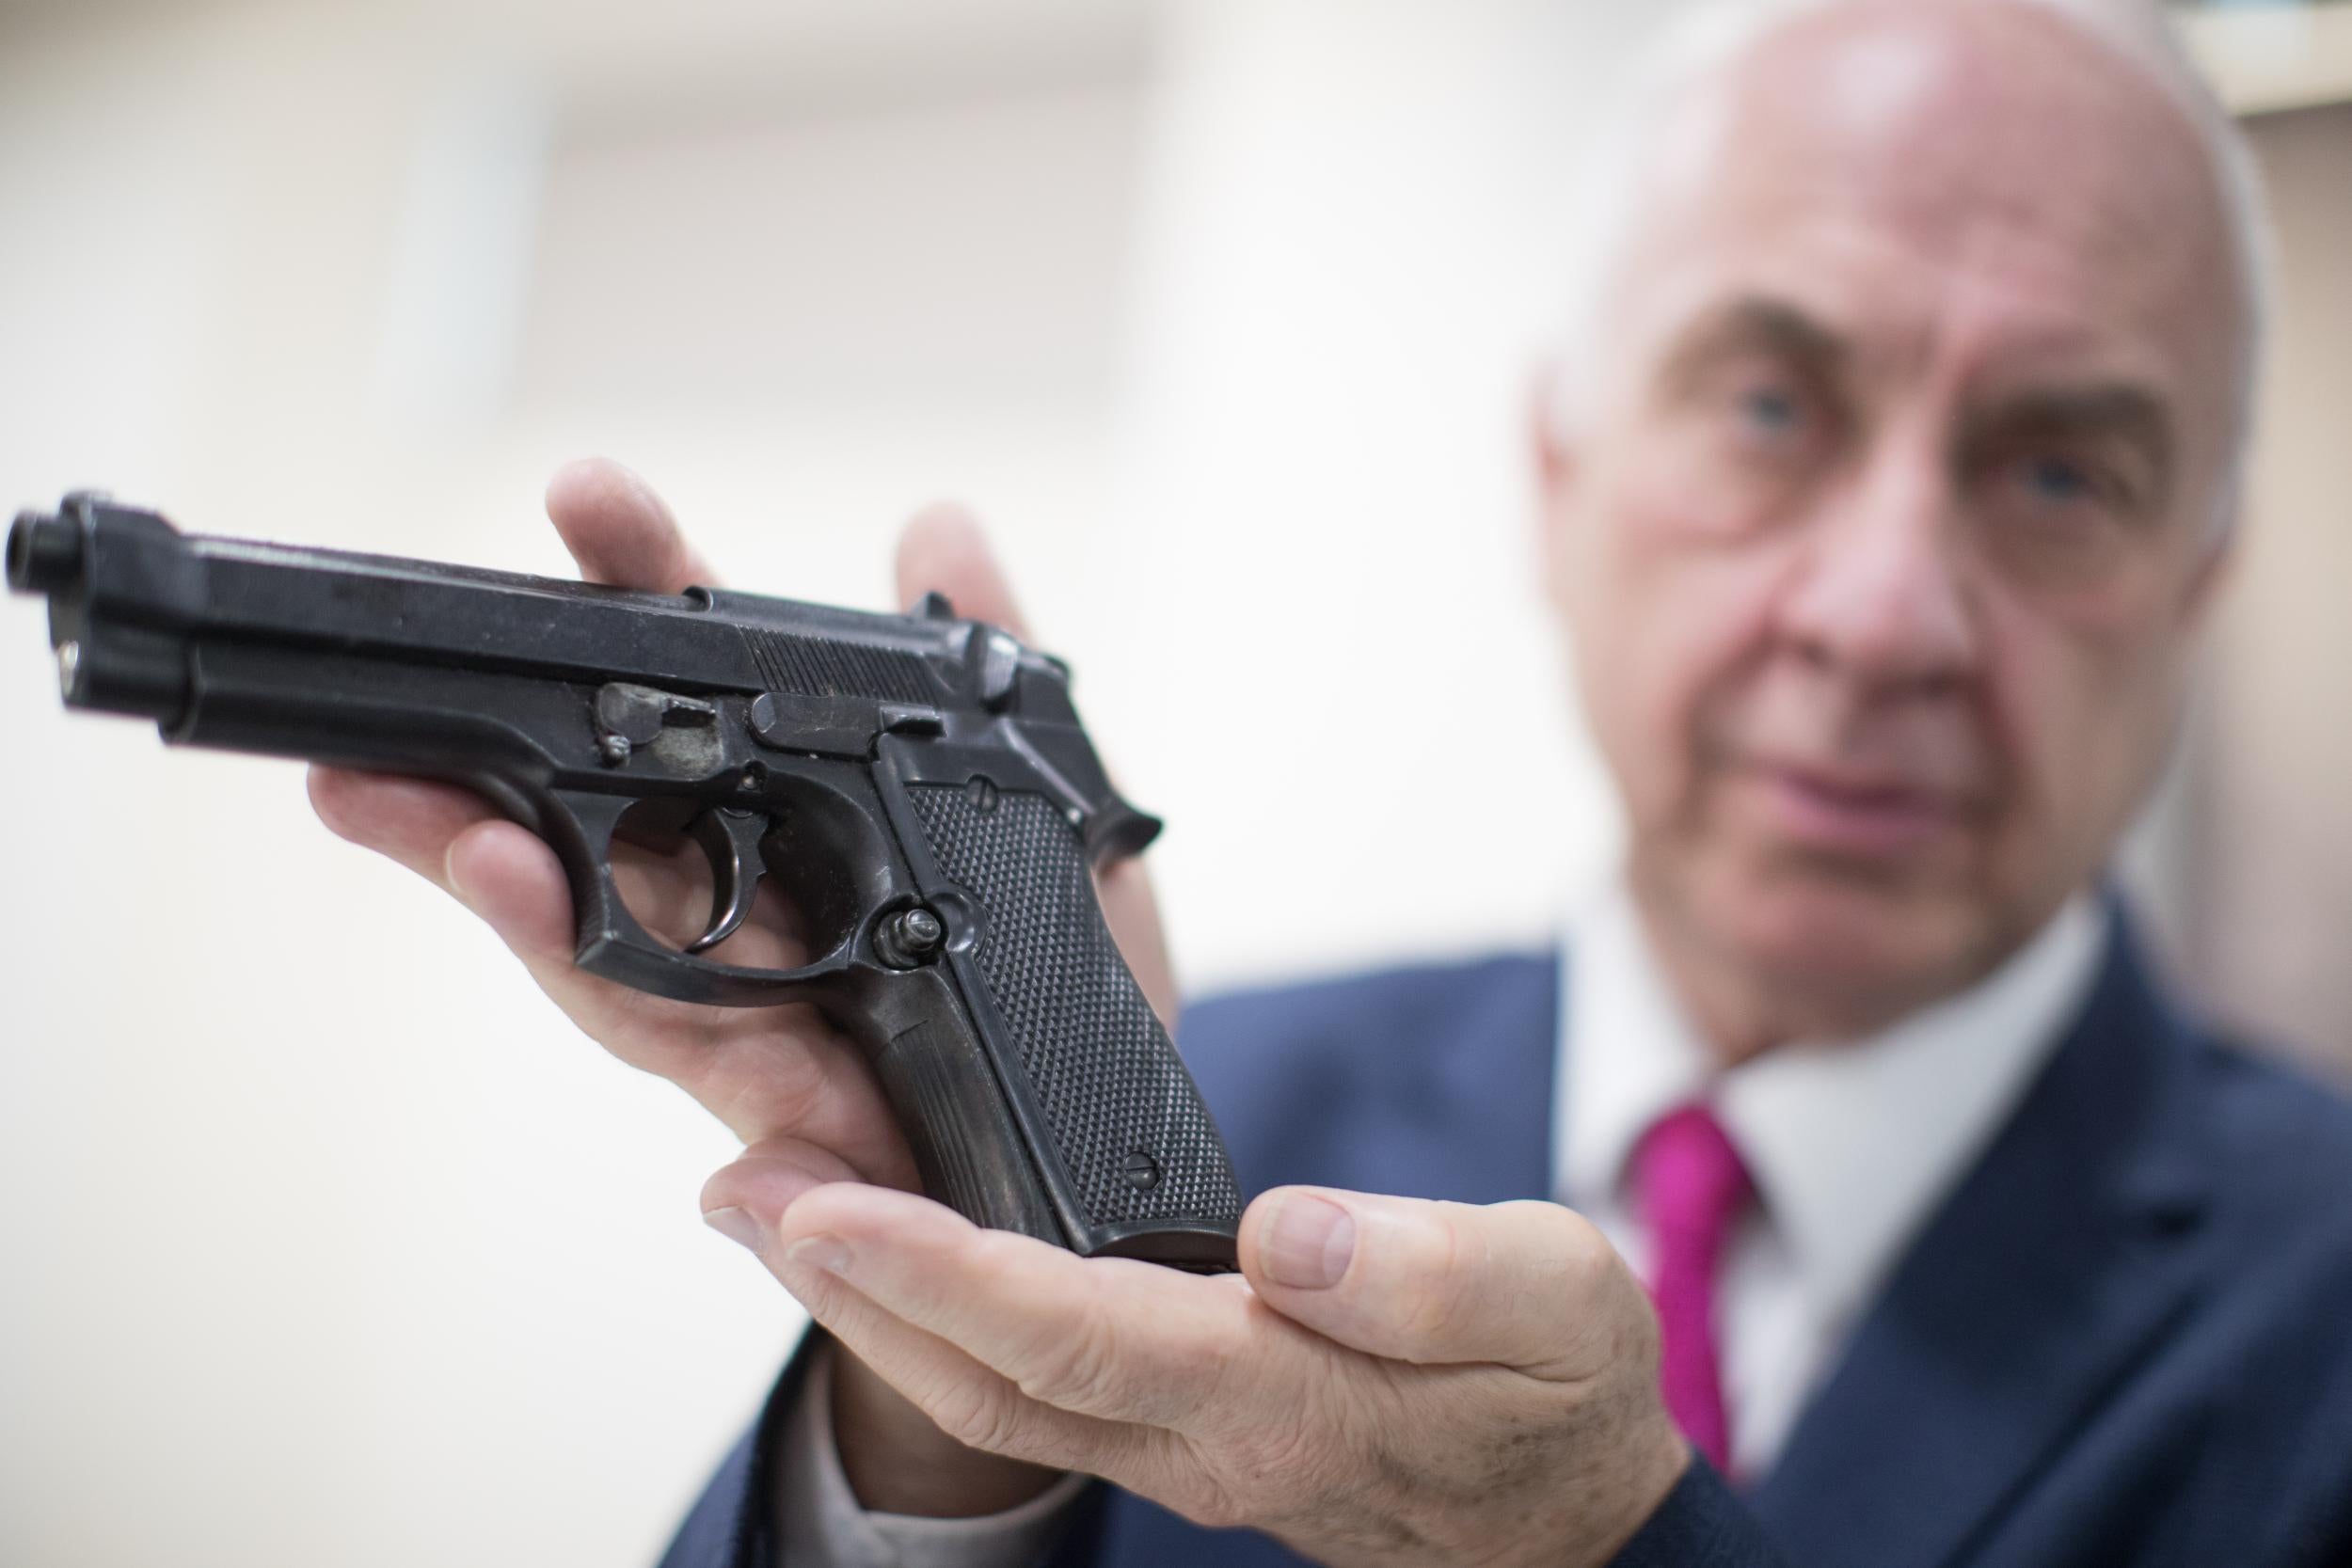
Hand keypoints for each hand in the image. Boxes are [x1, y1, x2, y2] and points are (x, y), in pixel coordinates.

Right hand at [309, 457, 1172, 1514]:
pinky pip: (749, 1127)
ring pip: (624, 977)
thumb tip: (940, 523)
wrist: (1094, 1149)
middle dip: (499, 778)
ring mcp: (758, 1033)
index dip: (645, 594)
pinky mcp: (804, 1136)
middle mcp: (743, 914)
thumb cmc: (1060, 977)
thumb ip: (1004, 678)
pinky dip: (731, 1144)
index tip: (590, 498)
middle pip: (602, 834)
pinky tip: (713, 1146)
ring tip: (482, 858)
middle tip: (398, 721)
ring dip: (542, 923)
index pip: (702, 683)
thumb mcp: (1057, 810)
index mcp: (797, 812)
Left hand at [702, 1168, 1692, 1567]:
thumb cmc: (1560, 1399)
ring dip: (868, 1299)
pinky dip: (936, 1312)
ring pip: (987, 1387)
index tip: (828, 1205)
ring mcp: (1176, 1445)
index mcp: (1277, 1395)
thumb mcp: (1554, 1306)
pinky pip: (1028, 1378)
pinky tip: (900, 1256)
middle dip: (844, 1285)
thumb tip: (1289, 1233)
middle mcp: (1197, 1437)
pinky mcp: (1176, 1425)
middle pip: (981, 1377)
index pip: (1073, 1335)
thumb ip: (1430, 1274)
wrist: (1568, 1519)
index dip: (938, 1271)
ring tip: (773, 1208)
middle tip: (735, 1190)